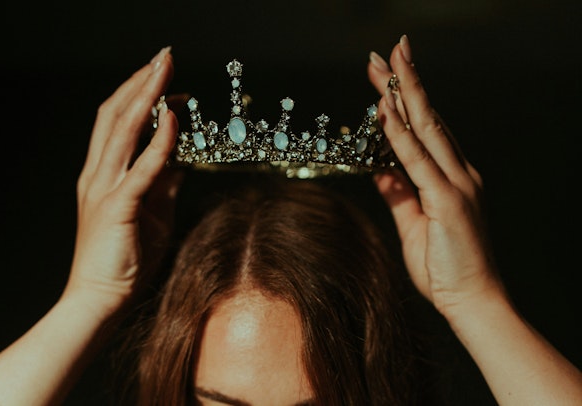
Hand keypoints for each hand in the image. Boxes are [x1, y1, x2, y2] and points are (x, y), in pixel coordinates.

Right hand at [64, 47, 181, 314]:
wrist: (99, 298)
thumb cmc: (124, 258)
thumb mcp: (151, 214)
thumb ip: (162, 185)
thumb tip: (180, 162)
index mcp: (103, 176)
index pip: (117, 123)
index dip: (138, 95)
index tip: (164, 79)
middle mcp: (98, 175)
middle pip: (114, 115)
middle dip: (140, 82)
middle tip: (163, 58)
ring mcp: (104, 189)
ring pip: (122, 131)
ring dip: (146, 97)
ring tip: (166, 70)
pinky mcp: (117, 207)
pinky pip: (140, 168)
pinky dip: (157, 142)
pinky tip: (171, 119)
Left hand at [368, 36, 503, 315]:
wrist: (473, 301)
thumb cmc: (445, 267)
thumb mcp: (413, 225)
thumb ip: (398, 195)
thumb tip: (380, 170)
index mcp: (450, 178)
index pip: (426, 130)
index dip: (407, 101)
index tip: (387, 78)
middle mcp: (459, 173)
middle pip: (428, 118)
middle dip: (406, 82)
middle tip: (389, 51)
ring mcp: (457, 184)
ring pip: (426, 129)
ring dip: (404, 94)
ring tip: (386, 64)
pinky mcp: (450, 200)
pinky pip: (418, 161)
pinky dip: (401, 135)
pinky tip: (386, 112)